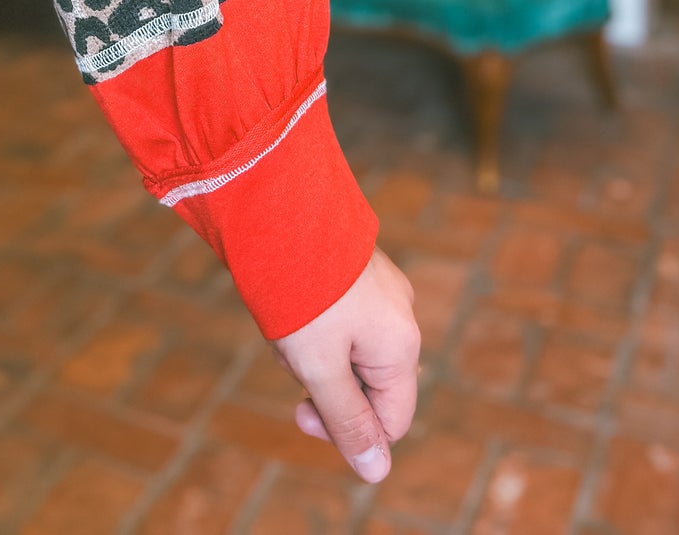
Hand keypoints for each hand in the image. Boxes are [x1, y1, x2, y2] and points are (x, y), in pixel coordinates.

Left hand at [272, 248, 419, 483]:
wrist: (277, 206)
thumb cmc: (300, 289)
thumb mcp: (320, 367)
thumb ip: (347, 420)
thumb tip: (376, 472)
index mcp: (401, 344)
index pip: (389, 421)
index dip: (345, 430)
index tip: (300, 410)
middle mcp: (399, 315)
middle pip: (364, 383)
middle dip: (320, 379)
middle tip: (286, 353)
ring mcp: (377, 287)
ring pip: (343, 348)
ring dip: (307, 347)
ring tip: (278, 317)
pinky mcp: (352, 267)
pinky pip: (333, 315)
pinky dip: (305, 318)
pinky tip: (280, 297)